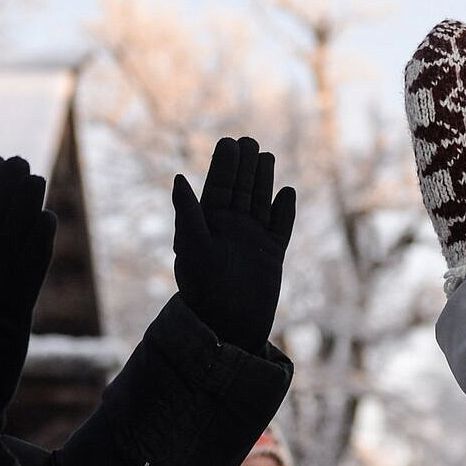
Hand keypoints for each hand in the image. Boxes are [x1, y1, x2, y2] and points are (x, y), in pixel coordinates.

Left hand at [171, 136, 296, 351]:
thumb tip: (178, 179)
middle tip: (248, 141)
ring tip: (266, 157)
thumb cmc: (203, 290)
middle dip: (245, 166)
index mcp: (208, 225)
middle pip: (241, 190)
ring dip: (263, 181)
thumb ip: (187, 214)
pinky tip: (287, 192)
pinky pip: (280, 227)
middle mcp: (230, 230)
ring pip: (261, 204)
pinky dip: (284, 211)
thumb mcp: (192, 248)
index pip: (218, 188)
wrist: (227, 324)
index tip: (229, 142)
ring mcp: (253, 241)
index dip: (223, 165)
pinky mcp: (272, 255)